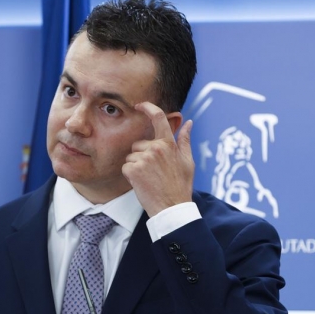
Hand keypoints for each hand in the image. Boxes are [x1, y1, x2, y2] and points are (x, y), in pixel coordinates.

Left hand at [122, 102, 194, 216]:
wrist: (171, 208)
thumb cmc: (180, 186)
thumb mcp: (187, 162)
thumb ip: (184, 140)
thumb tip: (188, 123)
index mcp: (168, 144)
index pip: (157, 118)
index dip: (147, 107)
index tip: (139, 105)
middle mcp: (155, 148)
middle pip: (139, 144)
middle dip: (142, 155)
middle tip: (154, 172)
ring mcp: (143, 159)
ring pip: (131, 156)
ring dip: (136, 166)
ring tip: (149, 178)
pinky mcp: (133, 170)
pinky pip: (126, 166)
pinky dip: (131, 175)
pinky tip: (142, 183)